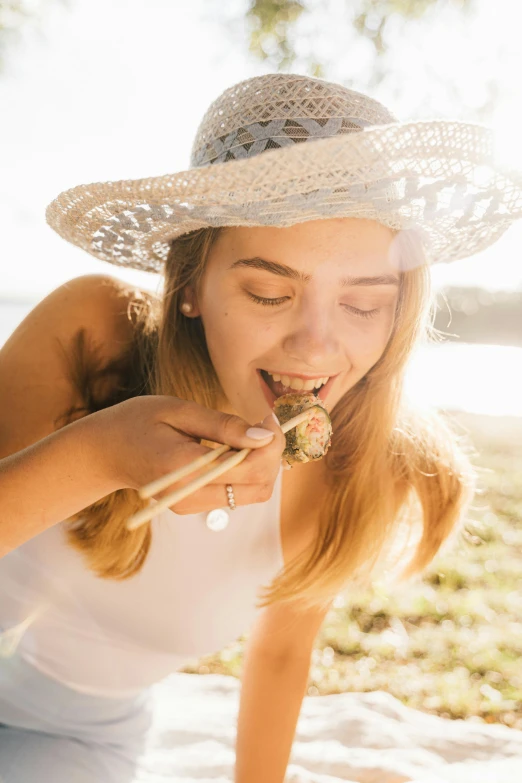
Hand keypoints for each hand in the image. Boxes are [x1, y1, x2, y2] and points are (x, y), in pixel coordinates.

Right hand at [92, 395, 285, 513]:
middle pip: (259, 487)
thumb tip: (263, 437)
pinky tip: (231, 448)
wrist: (104, 452)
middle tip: (262, 426)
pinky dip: (245, 472)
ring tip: (245, 435)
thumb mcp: (178, 410)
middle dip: (272, 457)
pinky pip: (236, 494)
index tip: (269, 418)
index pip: (250, 469)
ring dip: (261, 465)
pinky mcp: (192, 506)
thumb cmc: (136, 422)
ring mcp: (191, 505)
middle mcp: (190, 495)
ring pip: (253, 494)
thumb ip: (223, 426)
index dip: (271, 444)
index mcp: (184, 468)